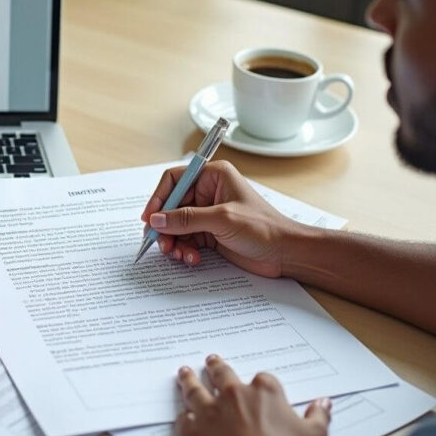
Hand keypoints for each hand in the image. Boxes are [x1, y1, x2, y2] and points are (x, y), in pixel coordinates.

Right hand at [140, 161, 306, 273]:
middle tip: (161, 243)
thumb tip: (156, 219)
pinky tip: (192, 259)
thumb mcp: (221, 220)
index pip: (174, 179)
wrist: (285, 254)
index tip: (150, 218)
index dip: (159, 198)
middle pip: (171, 206)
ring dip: (174, 241)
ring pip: (175, 225)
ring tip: (179, 254)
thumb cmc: (263, 228)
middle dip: (165, 226)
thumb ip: (186, 219)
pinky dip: (184, 250)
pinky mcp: (209, 233)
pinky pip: (185, 240)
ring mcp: (207, 214)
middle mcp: (207, 192)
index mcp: (213, 176)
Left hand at [176, 355, 330, 435]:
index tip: (260, 386)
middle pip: (222, 374)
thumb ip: (317, 417)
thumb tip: (323, 404)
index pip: (264, 379)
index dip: (262, 385)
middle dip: (216, 367)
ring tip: (185, 373)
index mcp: (264, 392)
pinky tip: (182, 413)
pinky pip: (183, 417)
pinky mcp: (190, 428)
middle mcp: (233, 394)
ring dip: (189, 380)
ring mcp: (209, 410)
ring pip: (195, 389)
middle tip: (212, 360)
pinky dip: (183, 415)